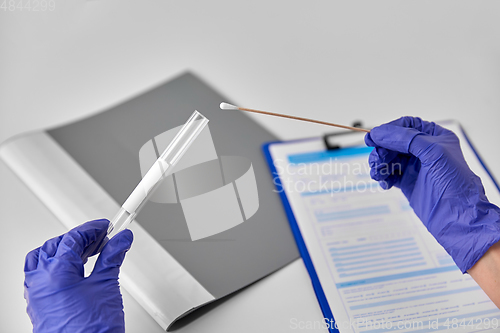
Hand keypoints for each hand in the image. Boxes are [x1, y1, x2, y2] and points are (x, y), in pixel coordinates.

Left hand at [24, 219, 132, 331]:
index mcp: (55, 271)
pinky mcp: (40, 306)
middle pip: (57, 245)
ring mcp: (37, 294)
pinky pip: (41, 276)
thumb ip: (112, 257)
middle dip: (80, 238)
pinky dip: (57, 266)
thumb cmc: (90, 330)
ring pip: (43, 259)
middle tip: (102, 238)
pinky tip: (73, 270)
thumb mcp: (106, 285)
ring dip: (64, 251)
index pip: (72, 237)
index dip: (92, 229)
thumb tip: (120, 240)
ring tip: (88, 251)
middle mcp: (40, 281)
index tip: (107, 227)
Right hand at [365, 116, 499, 272]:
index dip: (389, 129)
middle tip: (377, 160)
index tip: (373, 137)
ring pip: (388, 157)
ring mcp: (415, 166)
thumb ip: (406, 139)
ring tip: (378, 174)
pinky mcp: (407, 182)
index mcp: (435, 137)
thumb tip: (380, 132)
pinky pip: (388, 173)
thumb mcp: (432, 153)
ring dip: (379, 163)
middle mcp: (424, 150)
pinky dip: (382, 176)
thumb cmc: (454, 185)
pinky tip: (385, 183)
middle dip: (382, 150)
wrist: (456, 217)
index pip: (407, 125)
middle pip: (393, 141)